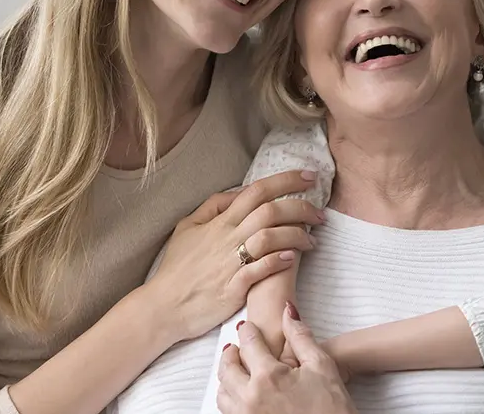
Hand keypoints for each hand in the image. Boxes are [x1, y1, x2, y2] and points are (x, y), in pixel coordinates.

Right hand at [142, 171, 323, 343]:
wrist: (162, 306)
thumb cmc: (176, 268)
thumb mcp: (187, 227)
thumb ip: (213, 205)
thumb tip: (239, 192)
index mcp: (219, 221)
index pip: (257, 191)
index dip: (286, 180)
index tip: (310, 177)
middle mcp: (227, 238)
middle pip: (270, 211)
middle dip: (301, 207)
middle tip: (320, 213)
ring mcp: (230, 263)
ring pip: (269, 238)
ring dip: (297, 235)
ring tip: (313, 240)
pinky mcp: (232, 288)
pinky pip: (259, 269)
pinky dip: (278, 261)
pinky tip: (294, 258)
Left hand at [217, 303, 356, 413]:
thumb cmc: (331, 409)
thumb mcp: (321, 366)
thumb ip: (301, 336)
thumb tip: (288, 312)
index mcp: (269, 377)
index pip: (249, 344)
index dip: (248, 331)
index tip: (248, 327)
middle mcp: (251, 398)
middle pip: (227, 368)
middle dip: (230, 353)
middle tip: (236, 346)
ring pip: (222, 393)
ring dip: (226, 378)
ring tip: (237, 370)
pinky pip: (228, 412)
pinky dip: (230, 398)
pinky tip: (242, 393)